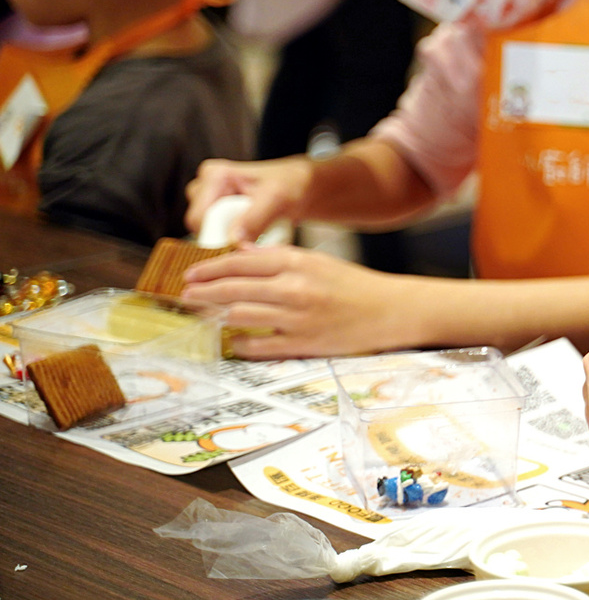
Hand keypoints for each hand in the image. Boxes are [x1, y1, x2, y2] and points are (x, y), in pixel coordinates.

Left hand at [181, 246, 407, 358]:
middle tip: (187, 296)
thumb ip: (279, 259)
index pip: (241, 262)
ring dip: (216, 316)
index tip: (192, 274)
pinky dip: (240, 342)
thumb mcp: (318, 262)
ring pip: (239, 315)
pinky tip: (234, 339)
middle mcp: (294, 288)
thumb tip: (242, 255)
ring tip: (204, 316)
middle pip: (233, 289)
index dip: (210, 268)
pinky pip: (257, 345)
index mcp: (297, 262)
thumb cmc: (355, 286)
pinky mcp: (302, 343)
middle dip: (203, 293)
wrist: (390, 311)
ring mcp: (296, 317)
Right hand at [185, 157, 313, 241]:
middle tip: (256, 235)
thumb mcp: (276, 198)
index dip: (216, 236)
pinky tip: (256, 235)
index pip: (199, 219)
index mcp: (214, 176)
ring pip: (209, 235)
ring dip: (233, 240)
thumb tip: (233, 241)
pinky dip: (237, 241)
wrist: (303, 187)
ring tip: (259, 231)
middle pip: (201, 229)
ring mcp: (210, 202)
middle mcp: (206, 187)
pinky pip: (218, 237)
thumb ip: (254, 218)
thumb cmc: (291, 184)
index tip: (242, 245)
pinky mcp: (218, 215)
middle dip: (225, 238)